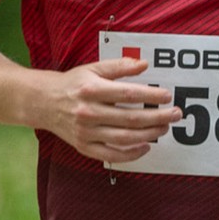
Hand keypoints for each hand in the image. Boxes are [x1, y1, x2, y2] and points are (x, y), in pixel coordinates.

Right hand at [35, 55, 177, 162]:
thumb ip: (119, 66)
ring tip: (164, 128)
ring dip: (149, 135)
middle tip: (175, 114)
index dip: (151, 95)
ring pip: (124, 138)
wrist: (43, 102)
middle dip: (158, 117)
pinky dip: (131, 154)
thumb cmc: (73, 84)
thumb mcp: (93, 68)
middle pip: (130, 118)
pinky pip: (111, 155)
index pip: (128, 94)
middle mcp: (88, 112)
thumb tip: (144, 64)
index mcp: (92, 90)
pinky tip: (146, 146)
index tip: (167, 96)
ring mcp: (85, 132)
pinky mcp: (83, 146)